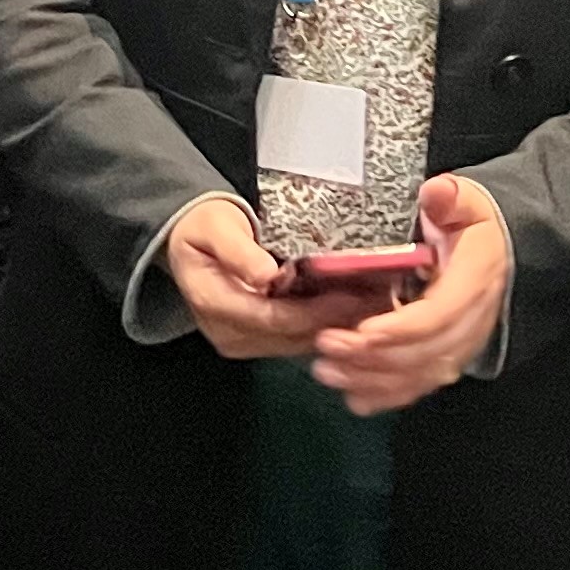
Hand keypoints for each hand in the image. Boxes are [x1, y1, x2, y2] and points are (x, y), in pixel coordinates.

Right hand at [166, 199, 389, 361]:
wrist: (189, 239)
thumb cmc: (203, 227)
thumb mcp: (214, 226)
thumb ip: (238, 251)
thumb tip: (266, 276)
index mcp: (214, 304)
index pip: (273, 317)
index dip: (316, 311)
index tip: (354, 296)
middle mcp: (228, 333)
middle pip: (291, 335)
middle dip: (337, 320)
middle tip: (380, 301)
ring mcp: (243, 342)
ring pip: (298, 342)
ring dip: (337, 326)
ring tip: (375, 304)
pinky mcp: (257, 342)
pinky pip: (296, 339)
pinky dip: (325, 325)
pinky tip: (354, 310)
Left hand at [310, 177, 515, 415]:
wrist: (500, 246)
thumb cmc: (471, 223)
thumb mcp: (464, 201)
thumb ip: (449, 197)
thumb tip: (436, 191)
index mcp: (473, 279)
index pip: (439, 314)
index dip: (401, 327)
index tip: (362, 330)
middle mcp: (472, 319)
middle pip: (426, 352)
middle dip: (375, 356)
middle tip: (327, 346)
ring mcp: (461, 342)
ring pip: (422, 374)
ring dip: (374, 380)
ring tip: (327, 371)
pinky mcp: (448, 355)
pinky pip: (421, 383)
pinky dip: (389, 395)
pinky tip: (355, 398)